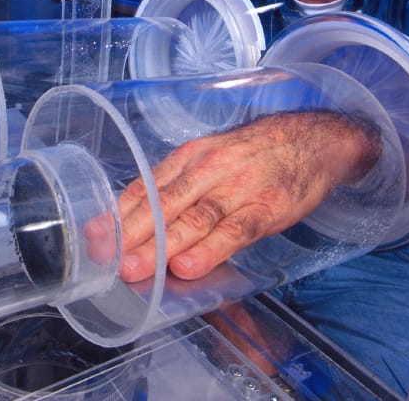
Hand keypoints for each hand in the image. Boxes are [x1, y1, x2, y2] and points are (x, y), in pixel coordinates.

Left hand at [108, 111, 381, 281]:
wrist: (314, 140)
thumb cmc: (254, 156)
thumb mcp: (211, 159)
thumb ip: (178, 188)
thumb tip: (138, 221)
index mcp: (189, 158)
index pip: (146, 187)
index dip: (118, 214)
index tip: (93, 236)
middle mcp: (209, 169)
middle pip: (163, 204)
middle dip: (131, 233)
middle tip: (106, 259)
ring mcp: (239, 187)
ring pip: (194, 218)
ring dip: (162, 245)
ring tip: (137, 268)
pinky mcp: (268, 206)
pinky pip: (235, 230)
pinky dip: (211, 249)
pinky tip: (189, 266)